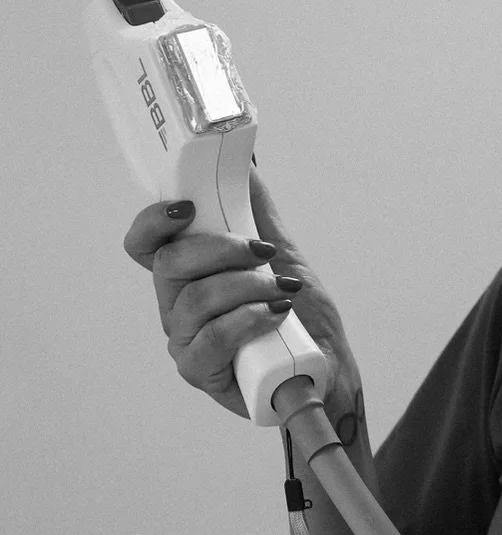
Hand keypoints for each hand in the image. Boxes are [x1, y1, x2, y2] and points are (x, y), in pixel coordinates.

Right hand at [123, 169, 359, 420]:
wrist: (324, 367)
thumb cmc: (299, 316)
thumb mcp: (281, 253)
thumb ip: (255, 210)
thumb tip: (244, 161)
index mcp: (186, 274)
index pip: (144, 244)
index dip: (153, 222)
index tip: (188, 208)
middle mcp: (176, 306)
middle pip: (169, 265)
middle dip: (221, 249)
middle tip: (264, 251)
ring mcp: (184, 341)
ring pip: (196, 300)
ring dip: (247, 286)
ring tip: (283, 289)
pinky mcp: (200, 373)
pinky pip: (212, 338)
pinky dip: (250, 318)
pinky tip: (277, 313)